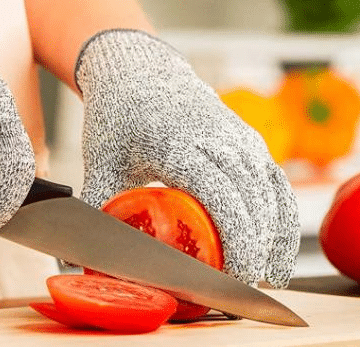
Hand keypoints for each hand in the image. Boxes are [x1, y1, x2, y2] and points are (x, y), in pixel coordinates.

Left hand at [75, 29, 299, 287]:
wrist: (139, 71)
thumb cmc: (118, 120)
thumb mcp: (100, 162)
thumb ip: (96, 209)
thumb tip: (76, 257)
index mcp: (179, 146)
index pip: (222, 198)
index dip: (236, 241)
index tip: (233, 277)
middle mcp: (217, 138)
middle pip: (251, 201)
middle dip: (254, 249)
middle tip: (239, 288)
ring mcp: (238, 136)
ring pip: (271, 193)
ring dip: (274, 237)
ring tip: (266, 276)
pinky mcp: (249, 139)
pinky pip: (275, 182)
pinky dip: (282, 218)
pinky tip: (277, 250)